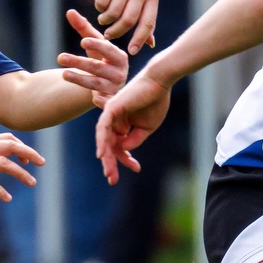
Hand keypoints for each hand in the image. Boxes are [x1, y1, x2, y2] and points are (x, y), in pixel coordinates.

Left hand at [57, 8, 128, 104]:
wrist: (110, 83)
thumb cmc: (101, 59)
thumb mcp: (93, 44)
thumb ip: (83, 28)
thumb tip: (69, 11)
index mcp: (119, 56)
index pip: (107, 49)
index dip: (96, 45)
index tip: (82, 41)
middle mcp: (120, 72)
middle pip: (97, 66)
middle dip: (78, 62)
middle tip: (60, 57)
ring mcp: (115, 87)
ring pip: (95, 83)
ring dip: (79, 79)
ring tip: (63, 74)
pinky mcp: (109, 99)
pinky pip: (105, 100)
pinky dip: (101, 101)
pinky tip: (95, 101)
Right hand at [92, 0, 159, 53]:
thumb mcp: (143, 3)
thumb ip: (146, 22)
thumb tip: (151, 44)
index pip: (147, 24)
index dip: (139, 40)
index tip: (132, 52)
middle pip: (128, 21)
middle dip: (117, 32)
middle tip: (109, 36)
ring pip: (113, 14)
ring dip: (106, 21)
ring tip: (104, 20)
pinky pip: (101, 4)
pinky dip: (99, 9)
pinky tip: (101, 6)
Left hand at [94, 70, 172, 184]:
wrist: (160, 83)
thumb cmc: (155, 102)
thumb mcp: (146, 127)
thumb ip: (135, 139)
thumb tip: (123, 149)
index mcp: (123, 124)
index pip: (120, 146)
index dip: (126, 159)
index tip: (137, 168)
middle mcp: (114, 120)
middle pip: (109, 146)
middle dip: (112, 163)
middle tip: (113, 180)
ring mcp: (111, 114)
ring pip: (104, 139)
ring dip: (106, 157)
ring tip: (108, 172)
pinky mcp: (111, 108)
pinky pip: (103, 128)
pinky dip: (102, 141)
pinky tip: (102, 154)